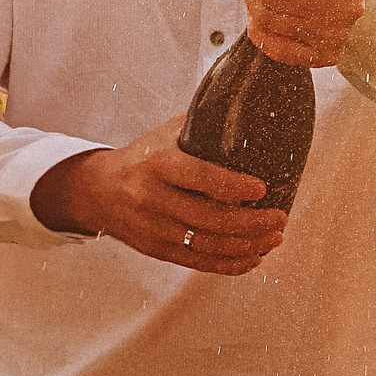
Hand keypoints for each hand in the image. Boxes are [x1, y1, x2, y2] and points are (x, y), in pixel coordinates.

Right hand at [29, 114, 286, 275]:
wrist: (95, 191)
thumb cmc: (139, 159)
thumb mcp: (163, 135)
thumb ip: (201, 126)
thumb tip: (246, 111)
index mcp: (157, 165)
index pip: (199, 178)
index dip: (233, 186)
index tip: (262, 189)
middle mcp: (153, 199)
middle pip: (209, 218)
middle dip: (251, 222)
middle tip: (279, 217)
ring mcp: (154, 228)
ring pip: (207, 245)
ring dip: (247, 245)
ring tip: (274, 237)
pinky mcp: (156, 250)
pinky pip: (198, 262)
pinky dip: (229, 264)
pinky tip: (253, 258)